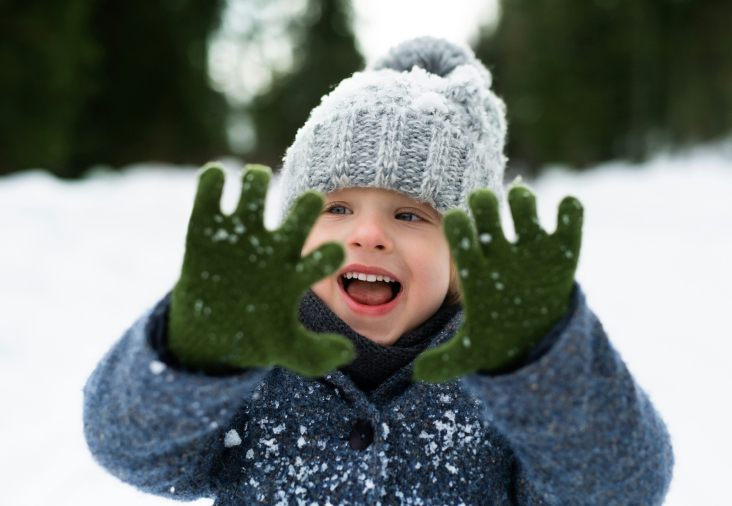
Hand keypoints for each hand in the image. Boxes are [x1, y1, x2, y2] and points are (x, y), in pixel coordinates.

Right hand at [169, 163, 354, 376]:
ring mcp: (240, 235)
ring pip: (256, 191)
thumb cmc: (254, 336)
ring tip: (257, 181)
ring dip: (258, 180)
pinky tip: (217, 178)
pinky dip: (213, 181)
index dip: (332, 254)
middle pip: (300, 214)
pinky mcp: (204, 228)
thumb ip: (317, 355)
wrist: (206, 335)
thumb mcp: (287, 350)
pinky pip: (211, 193)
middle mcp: (272, 246)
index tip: (337, 254)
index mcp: (295, 272)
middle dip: (307, 205)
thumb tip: (349, 354)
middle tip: (311, 201)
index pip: (325, 257)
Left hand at [413, 183, 582, 381]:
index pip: (461, 238)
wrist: (536, 335)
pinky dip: (570, 211)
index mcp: (477, 268)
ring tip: (520, 199)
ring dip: (521, 199)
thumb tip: (419, 374)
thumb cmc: (498, 337)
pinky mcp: (564, 249)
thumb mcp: (473, 352)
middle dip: (484, 204)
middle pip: (488, 215)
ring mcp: (533, 246)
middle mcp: (502, 250)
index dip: (457, 228)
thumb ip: (447, 361)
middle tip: (481, 199)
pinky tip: (566, 208)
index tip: (454, 220)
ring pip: (524, 208)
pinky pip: (569, 221)